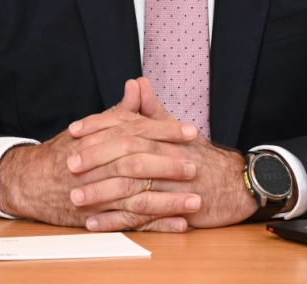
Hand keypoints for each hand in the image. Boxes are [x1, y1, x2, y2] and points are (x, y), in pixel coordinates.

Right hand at [0, 79, 201, 231]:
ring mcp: (96, 191)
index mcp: (99, 137)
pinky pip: (130, 221)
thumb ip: (119, 111)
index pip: (137, 129)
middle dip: (169, 164)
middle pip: (138, 161)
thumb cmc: (64, 152)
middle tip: (195, 165)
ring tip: (195, 200)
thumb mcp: (91, 127)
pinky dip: (156, 224)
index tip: (190, 131)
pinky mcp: (96, 215)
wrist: (29, 180)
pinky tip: (178, 224)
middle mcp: (98, 163)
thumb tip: (138, 86)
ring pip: (137, 194)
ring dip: (169, 199)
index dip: (165, 130)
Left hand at [67, 78, 259, 230]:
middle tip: (70, 163)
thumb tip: (136, 82)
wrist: (236, 185)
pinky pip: (141, 217)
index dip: (99, 127)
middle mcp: (167, 158)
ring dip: (101, 193)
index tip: (74, 130)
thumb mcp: (177, 130)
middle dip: (96, 159)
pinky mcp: (175, 211)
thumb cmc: (204, 158)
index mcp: (163, 137)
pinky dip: (116, 221)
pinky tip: (95, 223)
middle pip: (127, 155)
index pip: (127, 126)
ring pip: (131, 188)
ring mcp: (171, 186)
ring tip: (75, 197)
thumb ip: (152, 109)